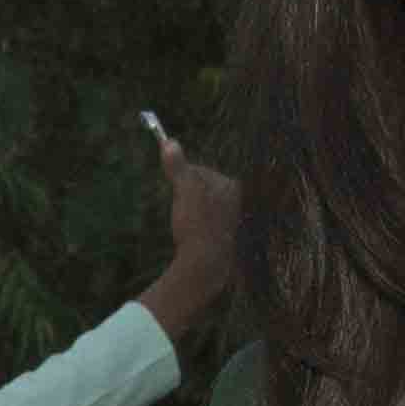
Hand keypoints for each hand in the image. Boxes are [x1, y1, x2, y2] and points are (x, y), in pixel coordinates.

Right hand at [139, 141, 240, 342]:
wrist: (208, 263)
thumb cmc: (198, 223)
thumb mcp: (185, 190)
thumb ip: (178, 166)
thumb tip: (169, 142)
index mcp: (230, 185)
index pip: (199, 170)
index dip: (182, 177)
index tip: (174, 188)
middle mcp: (235, 200)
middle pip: (199, 188)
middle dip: (185, 197)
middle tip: (180, 210)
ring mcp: (230, 218)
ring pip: (199, 206)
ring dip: (187, 212)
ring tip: (185, 224)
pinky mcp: (223, 235)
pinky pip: (202, 222)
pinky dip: (193, 225)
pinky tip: (190, 235)